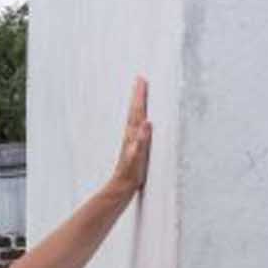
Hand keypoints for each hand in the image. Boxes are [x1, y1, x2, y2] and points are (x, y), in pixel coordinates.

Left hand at [109, 76, 151, 197]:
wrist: (121, 187)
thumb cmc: (130, 174)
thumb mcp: (137, 157)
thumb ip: (141, 140)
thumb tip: (146, 123)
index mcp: (133, 135)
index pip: (138, 111)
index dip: (140, 96)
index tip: (142, 80)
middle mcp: (130, 135)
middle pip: (135, 110)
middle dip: (138, 95)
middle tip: (140, 80)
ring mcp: (131, 141)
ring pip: (135, 117)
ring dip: (138, 104)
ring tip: (139, 94)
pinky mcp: (132, 147)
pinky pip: (137, 127)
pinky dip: (139, 119)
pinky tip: (140, 120)